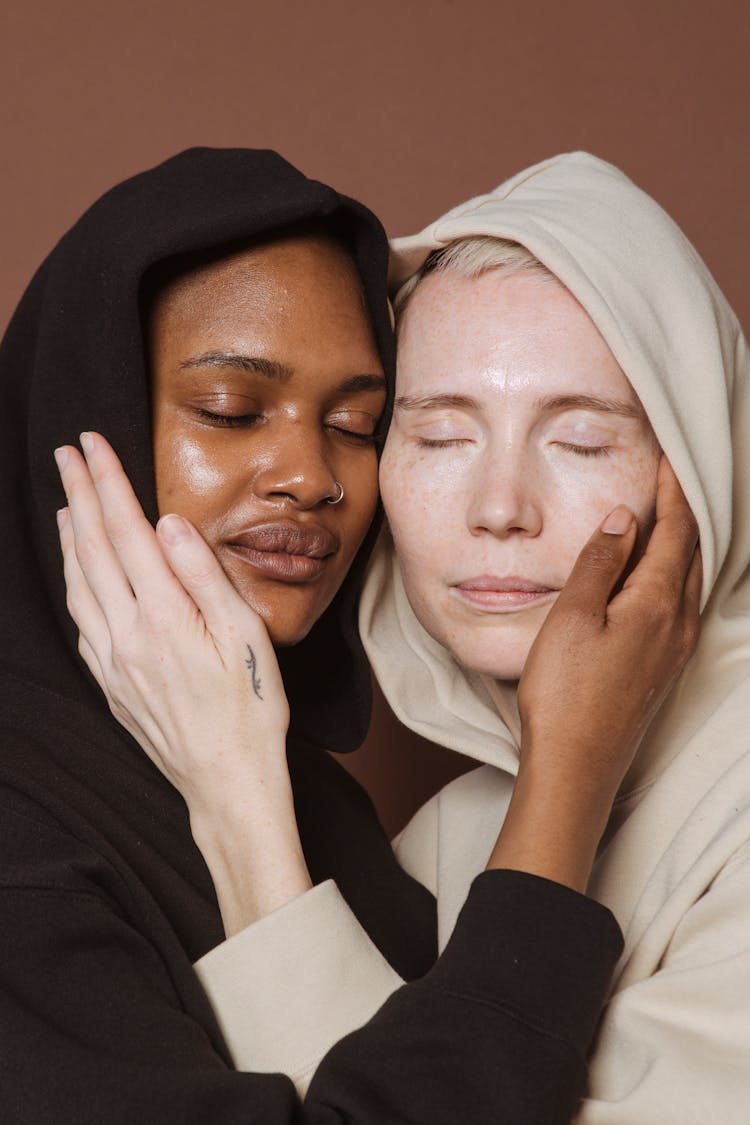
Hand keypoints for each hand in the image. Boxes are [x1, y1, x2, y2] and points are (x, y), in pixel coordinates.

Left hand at [55, 432, 309, 932]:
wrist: (227, 783)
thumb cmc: (251, 711)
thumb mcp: (245, 637)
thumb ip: (203, 575)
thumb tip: (168, 522)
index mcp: (163, 616)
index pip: (126, 531)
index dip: (106, 482)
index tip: (91, 444)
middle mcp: (126, 635)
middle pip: (92, 550)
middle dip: (78, 495)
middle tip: (65, 454)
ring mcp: (113, 662)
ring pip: (78, 585)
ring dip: (69, 538)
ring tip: (64, 505)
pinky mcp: (111, 684)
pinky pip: (81, 621)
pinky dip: (74, 584)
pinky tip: (78, 576)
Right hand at [489, 458, 700, 889]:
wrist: (576, 767)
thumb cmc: (566, 695)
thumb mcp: (572, 617)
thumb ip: (599, 563)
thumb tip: (624, 518)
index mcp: (656, 604)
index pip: (676, 533)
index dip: (672, 494)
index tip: (668, 460)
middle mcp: (676, 625)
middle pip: (692, 554)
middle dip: (683, 513)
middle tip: (670, 480)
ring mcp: (672, 650)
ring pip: (689, 580)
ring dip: (682, 544)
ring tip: (665, 518)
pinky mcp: (661, 669)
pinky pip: (680, 605)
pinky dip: (673, 575)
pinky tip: (655, 578)